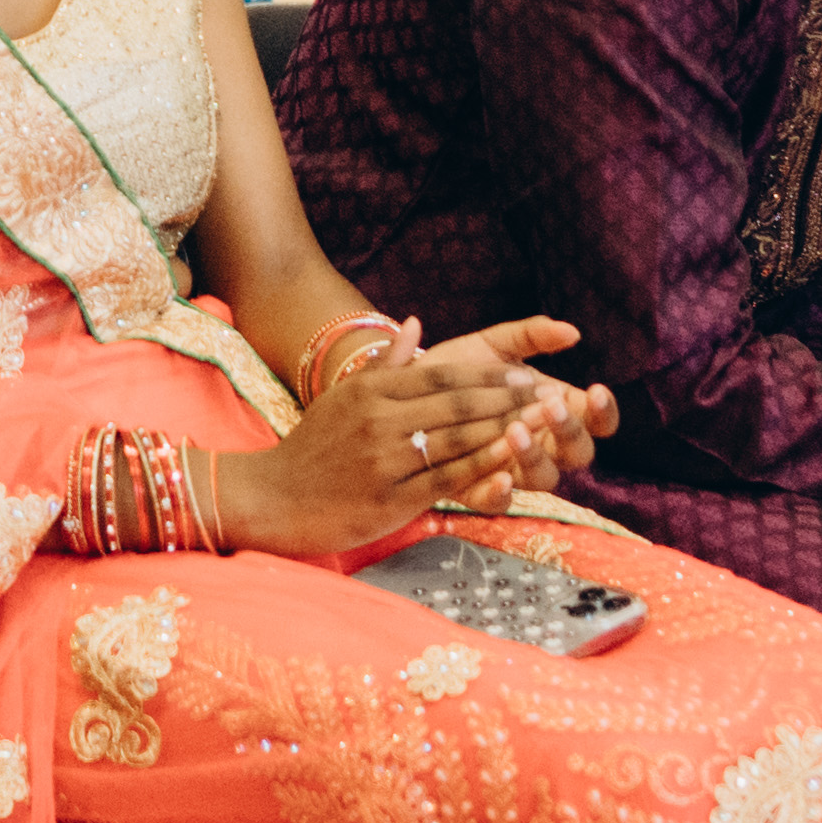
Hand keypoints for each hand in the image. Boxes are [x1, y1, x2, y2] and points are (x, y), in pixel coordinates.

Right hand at [211, 318, 593, 559]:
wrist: (272, 498)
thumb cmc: (312, 449)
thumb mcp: (343, 398)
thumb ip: (385, 363)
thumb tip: (415, 324)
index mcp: (370, 391)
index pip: (440, 376)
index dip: (487, 376)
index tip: (524, 376)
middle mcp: (379, 419)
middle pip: (457, 404)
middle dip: (508, 400)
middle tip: (549, 398)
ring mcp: (385, 458)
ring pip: (458, 439)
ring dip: (507, 431)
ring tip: (545, 428)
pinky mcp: (390, 496)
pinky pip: (447, 479)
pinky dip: (483, 469)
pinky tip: (513, 465)